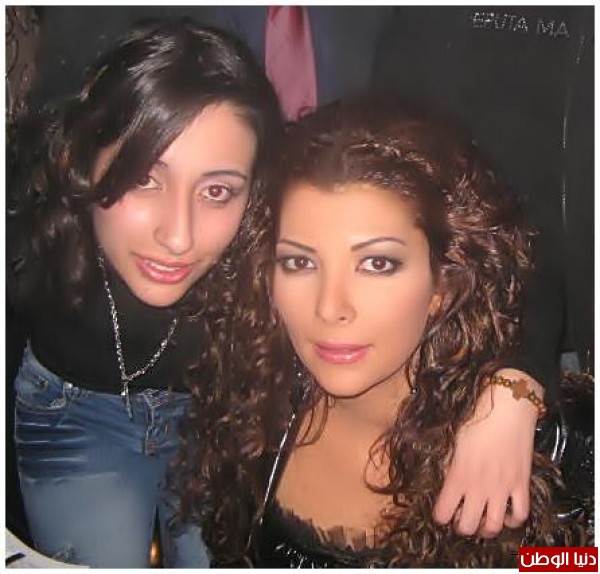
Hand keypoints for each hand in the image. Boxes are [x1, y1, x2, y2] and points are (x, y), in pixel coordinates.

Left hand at [433, 368, 541, 537]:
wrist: (508, 407)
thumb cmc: (476, 416)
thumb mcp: (453, 438)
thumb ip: (447, 462)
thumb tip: (443, 477)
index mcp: (457, 475)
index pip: (442, 513)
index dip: (439, 516)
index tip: (441, 511)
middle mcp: (479, 487)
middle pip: (467, 527)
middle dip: (461, 526)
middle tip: (461, 516)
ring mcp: (502, 488)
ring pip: (494, 527)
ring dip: (486, 528)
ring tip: (482, 519)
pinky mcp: (522, 484)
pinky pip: (520, 514)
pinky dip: (513, 519)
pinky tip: (506, 511)